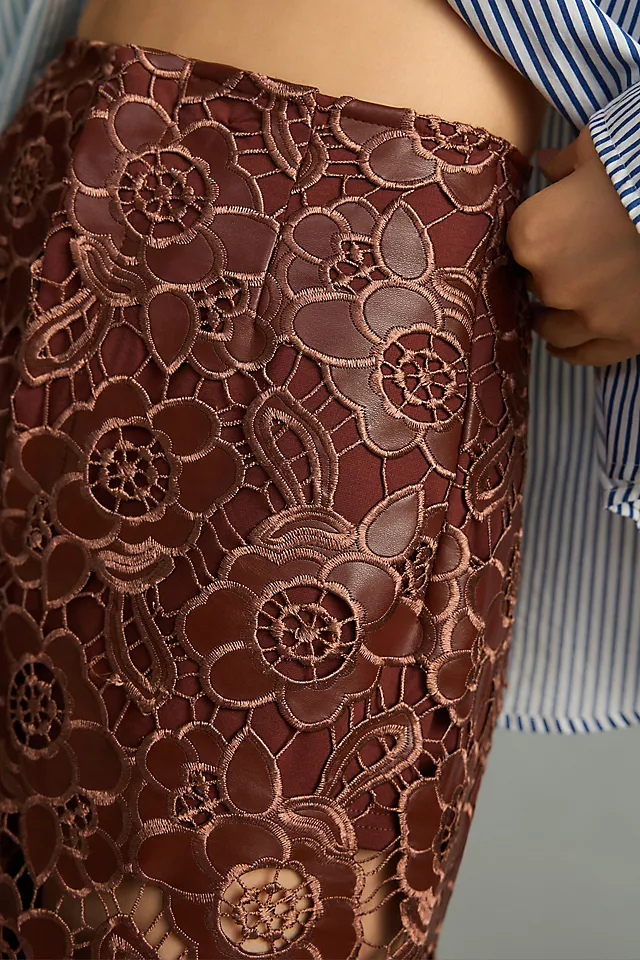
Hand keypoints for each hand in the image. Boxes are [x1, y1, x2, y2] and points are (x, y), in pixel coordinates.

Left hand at [506, 126, 639, 365]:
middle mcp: (552, 282)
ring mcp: (589, 316)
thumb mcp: (601, 149)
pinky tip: (561, 347)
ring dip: (551, 318)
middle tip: (571, 258)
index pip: (516, 241)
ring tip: (552, 311)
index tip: (551, 229)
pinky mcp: (626, 337)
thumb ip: (566, 162)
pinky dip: (571, 351)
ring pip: (553, 327)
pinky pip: (586, 355)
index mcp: (534, 233)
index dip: (535, 235)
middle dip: (550, 272)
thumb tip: (546, 163)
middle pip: (536, 283)